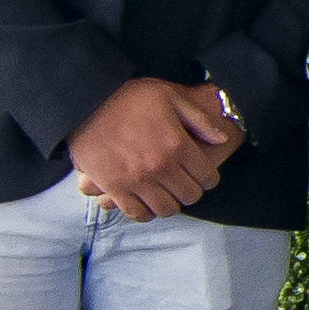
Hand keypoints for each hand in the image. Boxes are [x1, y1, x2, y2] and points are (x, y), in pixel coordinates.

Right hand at [68, 76, 237, 219]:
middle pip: (189, 196)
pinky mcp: (114, 188)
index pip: (207, 177)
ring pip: (166, 208)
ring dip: (171, 203)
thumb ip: (199, 119)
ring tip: (168, 193)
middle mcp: (160, 166)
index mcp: (177, 144)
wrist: (87, 101)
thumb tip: (221, 138)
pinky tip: (147, 202)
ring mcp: (136, 180)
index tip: (204, 176)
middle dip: (192, 190)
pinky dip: (146, 212)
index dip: (209, 178)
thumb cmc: (130, 96)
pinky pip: (137, 213)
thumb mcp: (170, 96)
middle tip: (186, 183)